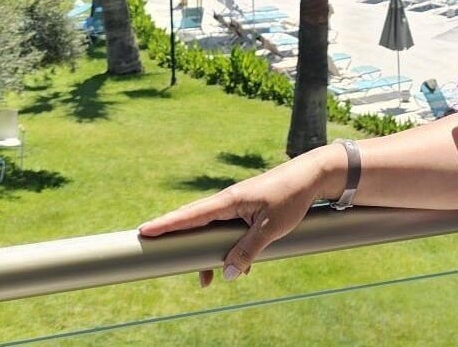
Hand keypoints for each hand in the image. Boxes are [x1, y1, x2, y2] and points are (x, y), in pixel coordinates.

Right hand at [138, 150, 335, 285]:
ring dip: (209, 254)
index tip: (144, 230)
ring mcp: (238, 206)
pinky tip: (242, 267)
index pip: (190, 215)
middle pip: (195, 224)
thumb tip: (228, 274)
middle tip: (165, 259)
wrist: (313, 176)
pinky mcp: (248, 210)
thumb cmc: (291, 197)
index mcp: (228, 201)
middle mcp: (228, 202)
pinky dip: (229, 249)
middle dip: (182, 245)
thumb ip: (248, 250)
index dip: (166, 224)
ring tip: (205, 279)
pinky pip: (229, 231)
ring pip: (213, 232)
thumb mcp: (270, 229)